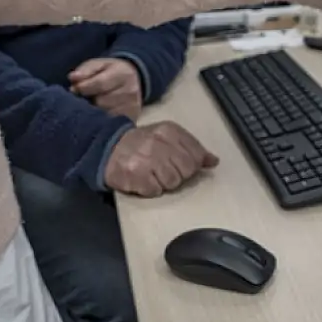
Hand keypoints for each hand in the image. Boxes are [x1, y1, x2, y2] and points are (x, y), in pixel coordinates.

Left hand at [69, 57, 142, 120]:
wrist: (135, 79)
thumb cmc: (111, 71)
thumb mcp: (99, 65)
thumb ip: (85, 70)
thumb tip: (72, 78)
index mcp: (122, 73)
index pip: (99, 84)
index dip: (83, 88)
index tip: (74, 89)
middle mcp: (130, 91)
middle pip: (101, 102)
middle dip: (88, 101)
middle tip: (83, 99)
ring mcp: (132, 106)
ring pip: (105, 115)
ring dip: (94, 112)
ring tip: (92, 106)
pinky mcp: (132, 118)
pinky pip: (111, 124)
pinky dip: (102, 120)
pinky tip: (99, 115)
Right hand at [104, 122, 218, 197]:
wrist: (108, 148)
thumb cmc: (142, 145)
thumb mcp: (167, 138)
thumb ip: (192, 148)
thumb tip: (213, 161)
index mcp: (169, 131)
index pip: (196, 154)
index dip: (192, 164)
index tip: (181, 164)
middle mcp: (158, 142)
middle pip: (187, 169)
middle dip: (179, 174)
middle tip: (164, 170)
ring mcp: (147, 159)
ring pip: (173, 182)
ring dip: (164, 183)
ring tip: (153, 175)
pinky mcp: (136, 175)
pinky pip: (156, 191)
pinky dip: (151, 189)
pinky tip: (144, 180)